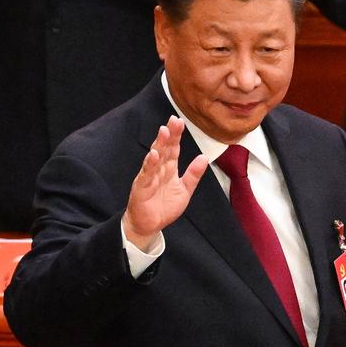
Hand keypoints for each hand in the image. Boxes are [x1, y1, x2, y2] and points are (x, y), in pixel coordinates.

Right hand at [123, 116, 207, 250]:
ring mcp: (149, 176)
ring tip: (164, 131)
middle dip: (169, 134)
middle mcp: (159, 169)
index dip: (176, 136)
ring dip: (159, 144)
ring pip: (155, 157)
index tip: (180, 121)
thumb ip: (193, 174)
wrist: (149, 226)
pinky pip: (146, 174)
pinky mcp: (141, 187)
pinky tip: (153, 154)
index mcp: (169, 168)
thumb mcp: (185, 191)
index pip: (173, 148)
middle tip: (174, 120)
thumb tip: (204, 157)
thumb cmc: (164, 207)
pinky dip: (150, 164)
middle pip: (164, 148)